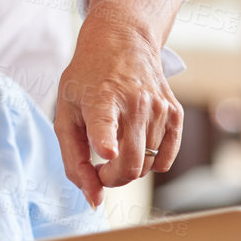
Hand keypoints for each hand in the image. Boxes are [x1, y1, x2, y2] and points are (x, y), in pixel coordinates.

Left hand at [52, 11, 182, 207]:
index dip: (105, 141)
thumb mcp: (65, 112)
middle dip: (111, 180)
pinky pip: (166, 158)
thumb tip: (93, 199)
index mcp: (99, 99)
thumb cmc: (86, 80)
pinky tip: (135, 144)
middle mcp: (133, 103)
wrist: (121, 41)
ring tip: (114, 145)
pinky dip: (150, 162)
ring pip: (147, 165)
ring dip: (128, 167)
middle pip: (130, 165)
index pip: (105, 122)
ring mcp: (158, 108)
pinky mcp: (175, 113)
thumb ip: (72, 158)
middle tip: (99, 169)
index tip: (108, 152)